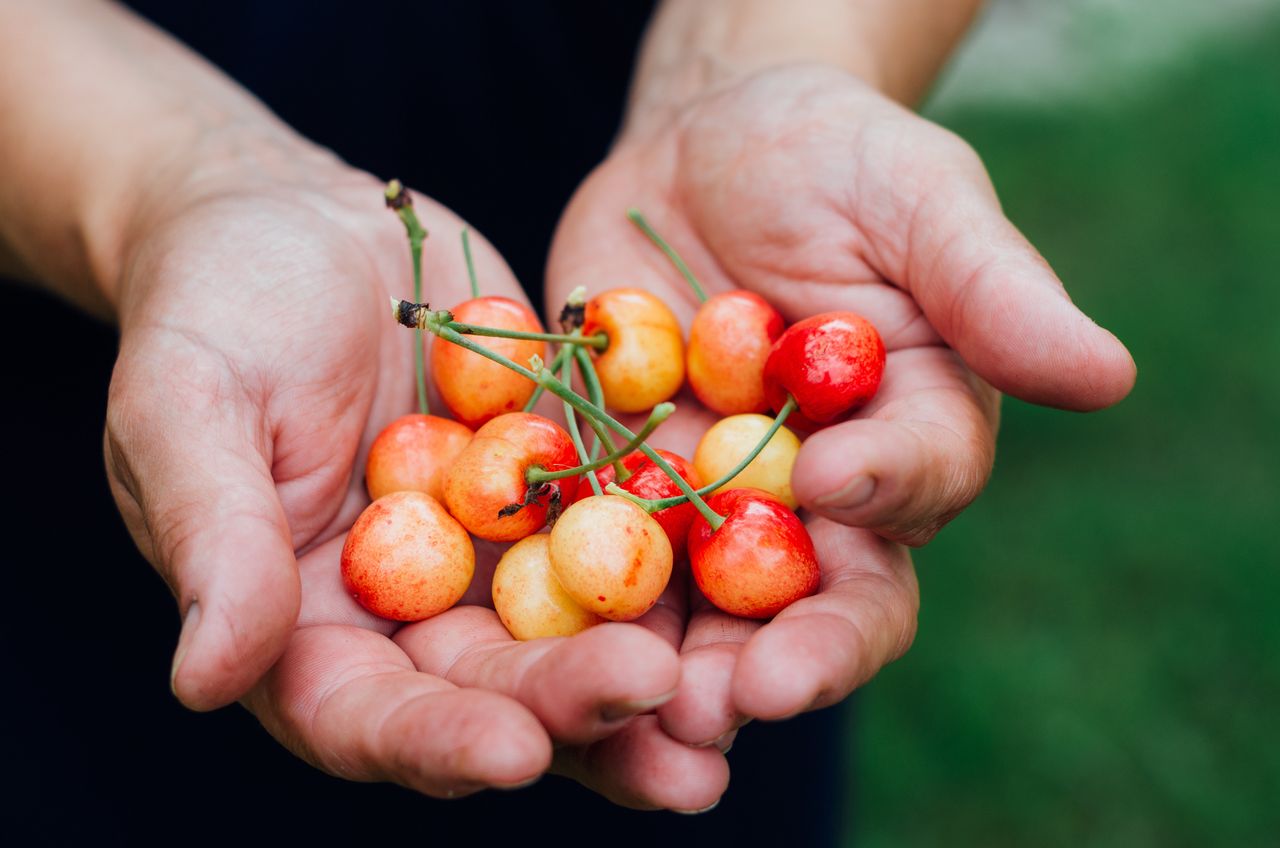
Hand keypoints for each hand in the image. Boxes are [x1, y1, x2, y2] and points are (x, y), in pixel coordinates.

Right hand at [103, 155, 725, 807]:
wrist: (302, 227)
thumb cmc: (214, 310)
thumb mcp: (189, 406)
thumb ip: (212, 538)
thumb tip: (204, 679)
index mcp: (306, 628)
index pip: (366, 716)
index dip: (436, 744)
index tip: (511, 755)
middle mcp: (412, 616)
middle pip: (496, 692)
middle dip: (578, 710)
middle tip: (667, 708)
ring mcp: (496, 559)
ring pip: (578, 636)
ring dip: (656, 677)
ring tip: (737, 704)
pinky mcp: (562, 494)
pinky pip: (627, 533)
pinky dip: (685, 561)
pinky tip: (759, 580)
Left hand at [545, 65, 1133, 743]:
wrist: (706, 150)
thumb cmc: (838, 160)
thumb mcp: (917, 197)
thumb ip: (993, 288)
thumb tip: (1109, 376)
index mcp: (912, 431)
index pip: (918, 486)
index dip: (888, 491)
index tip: (838, 480)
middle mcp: (820, 496)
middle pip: (819, 594)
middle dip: (788, 650)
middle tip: (743, 695)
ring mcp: (713, 502)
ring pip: (706, 606)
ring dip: (678, 663)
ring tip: (645, 708)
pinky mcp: (620, 486)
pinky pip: (593, 545)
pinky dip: (571, 591)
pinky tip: (541, 632)